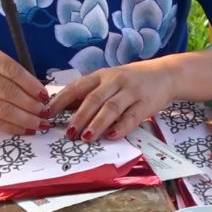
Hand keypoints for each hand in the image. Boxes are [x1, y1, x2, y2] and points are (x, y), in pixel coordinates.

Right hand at [0, 44, 50, 134]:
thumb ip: (6, 69)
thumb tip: (37, 89)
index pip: (12, 70)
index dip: (30, 84)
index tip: (45, 95)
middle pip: (7, 91)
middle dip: (30, 105)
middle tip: (46, 113)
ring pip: (1, 109)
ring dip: (24, 119)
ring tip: (39, 125)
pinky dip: (10, 127)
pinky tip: (24, 130)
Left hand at [48, 61, 175, 142]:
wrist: (164, 74)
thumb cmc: (129, 81)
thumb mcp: (107, 81)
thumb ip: (88, 94)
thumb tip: (62, 110)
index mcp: (100, 76)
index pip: (77, 87)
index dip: (61, 100)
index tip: (47, 113)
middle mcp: (114, 81)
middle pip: (94, 99)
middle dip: (79, 116)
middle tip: (68, 133)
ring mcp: (131, 92)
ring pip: (111, 108)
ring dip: (97, 123)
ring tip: (86, 137)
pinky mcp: (145, 104)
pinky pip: (132, 116)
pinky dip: (121, 127)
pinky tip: (112, 136)